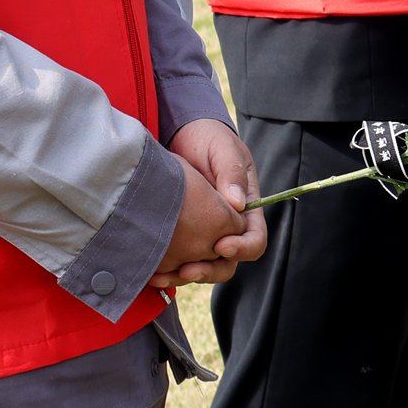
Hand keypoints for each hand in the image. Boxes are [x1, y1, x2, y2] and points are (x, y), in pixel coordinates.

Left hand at [155, 118, 264, 286]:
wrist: (180, 133)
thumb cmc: (208, 138)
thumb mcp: (223, 149)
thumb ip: (230, 172)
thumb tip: (237, 203)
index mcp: (246, 209)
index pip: (254, 239)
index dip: (242, 248)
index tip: (221, 245)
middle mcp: (226, 226)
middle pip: (228, 262)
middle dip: (211, 270)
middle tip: (188, 269)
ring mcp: (203, 231)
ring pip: (203, 265)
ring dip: (186, 274)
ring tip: (166, 275)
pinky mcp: (182, 233)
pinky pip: (179, 258)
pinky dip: (168, 268)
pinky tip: (152, 271)